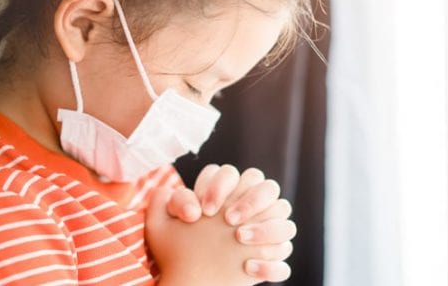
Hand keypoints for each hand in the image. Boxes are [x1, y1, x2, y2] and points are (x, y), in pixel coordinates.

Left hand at [165, 164, 295, 282]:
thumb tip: (192, 206)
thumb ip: (166, 202)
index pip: (232, 173)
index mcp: (226, 196)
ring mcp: (264, 238)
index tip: (204, 209)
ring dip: (266, 229)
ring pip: (286, 223)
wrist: (187, 282)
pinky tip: (247, 267)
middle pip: (269, 188)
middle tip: (228, 219)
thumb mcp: (160, 226)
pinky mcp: (269, 265)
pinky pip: (283, 264)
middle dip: (251, 200)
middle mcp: (250, 213)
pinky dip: (270, 265)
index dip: (220, 185)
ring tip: (239, 238)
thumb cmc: (173, 250)